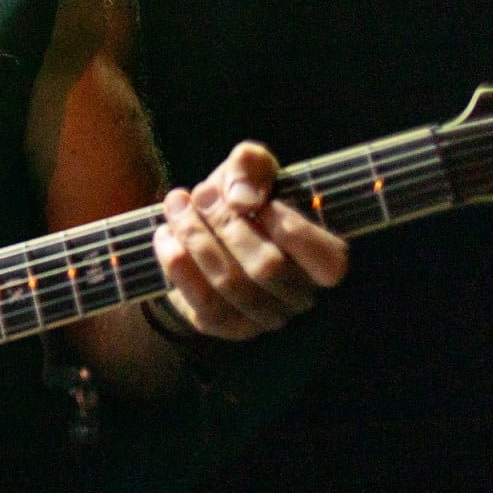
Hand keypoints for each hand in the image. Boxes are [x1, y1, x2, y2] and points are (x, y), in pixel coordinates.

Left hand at [152, 141, 348, 340]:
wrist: (207, 231)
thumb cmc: (242, 199)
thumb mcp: (250, 171)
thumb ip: (253, 165)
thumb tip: (242, 197)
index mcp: (326, 260)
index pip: (327, 262)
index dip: (286, 226)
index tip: (251, 198)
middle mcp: (303, 295)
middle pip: (267, 267)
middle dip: (226, 223)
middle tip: (200, 193)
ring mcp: (267, 317)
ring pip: (231, 283)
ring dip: (196, 238)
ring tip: (176, 205)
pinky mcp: (230, 327)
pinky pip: (203, 302)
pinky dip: (178, 264)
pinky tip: (165, 235)